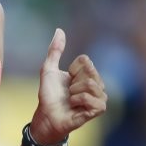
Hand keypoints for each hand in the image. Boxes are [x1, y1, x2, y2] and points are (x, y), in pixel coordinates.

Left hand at [31, 28, 106, 144]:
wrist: (46, 115)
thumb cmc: (48, 95)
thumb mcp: (48, 69)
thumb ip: (55, 50)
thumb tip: (59, 29)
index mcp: (87, 74)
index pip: (86, 60)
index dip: (72, 69)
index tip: (66, 79)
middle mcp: (96, 84)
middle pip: (90, 71)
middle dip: (73, 81)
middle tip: (68, 92)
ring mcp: (99, 97)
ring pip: (91, 84)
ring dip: (74, 91)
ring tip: (70, 99)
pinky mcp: (98, 110)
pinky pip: (92, 98)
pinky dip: (78, 100)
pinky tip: (74, 106)